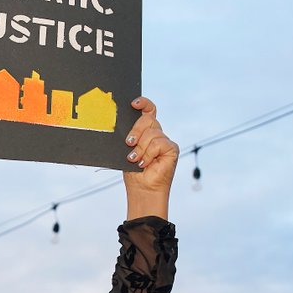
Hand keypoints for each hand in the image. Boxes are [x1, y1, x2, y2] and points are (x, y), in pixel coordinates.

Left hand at [121, 95, 178, 220]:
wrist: (142, 188)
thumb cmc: (133, 171)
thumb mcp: (126, 149)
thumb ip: (129, 136)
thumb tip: (121, 125)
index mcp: (145, 131)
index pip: (148, 110)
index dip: (143, 103)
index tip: (133, 104)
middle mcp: (157, 134)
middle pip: (148, 119)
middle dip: (136, 130)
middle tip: (129, 143)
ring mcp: (165, 141)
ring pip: (152, 133)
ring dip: (140, 148)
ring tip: (135, 159)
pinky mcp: (172, 149)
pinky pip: (158, 143)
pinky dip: (148, 154)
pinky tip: (145, 163)